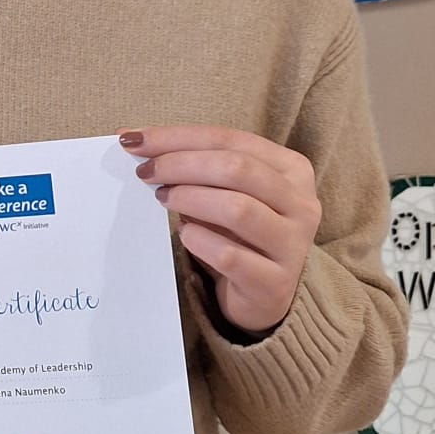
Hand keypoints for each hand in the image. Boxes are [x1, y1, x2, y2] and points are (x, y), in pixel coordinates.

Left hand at [118, 125, 320, 334]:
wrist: (263, 296)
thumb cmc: (239, 234)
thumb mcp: (225, 192)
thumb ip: (193, 163)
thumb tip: (133, 138)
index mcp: (292, 170)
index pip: (230, 139)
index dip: (178, 137)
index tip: (134, 140)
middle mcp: (301, 204)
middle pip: (236, 168)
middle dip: (181, 164)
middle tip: (146, 173)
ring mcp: (292, 245)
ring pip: (237, 209)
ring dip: (190, 199)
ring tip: (163, 199)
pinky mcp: (275, 283)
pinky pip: (229, 255)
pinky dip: (199, 240)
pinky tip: (184, 235)